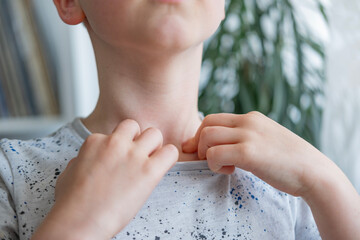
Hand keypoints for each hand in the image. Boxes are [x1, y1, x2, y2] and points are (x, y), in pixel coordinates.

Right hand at [32, 119, 178, 239]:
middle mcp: (115, 143)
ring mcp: (133, 155)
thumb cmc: (70, 203)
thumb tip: (84, 161)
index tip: (119, 163)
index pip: (115, 134)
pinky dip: (169, 159)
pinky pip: (171, 152)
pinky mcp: (149, 171)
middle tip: (137, 158)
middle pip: (135, 126)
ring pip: (155, 134)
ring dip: (155, 147)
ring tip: (150, 164)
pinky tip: (161, 170)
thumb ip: (81, 161)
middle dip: (138, 139)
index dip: (119, 148)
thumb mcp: (68, 173)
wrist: (77, 222)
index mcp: (95, 141)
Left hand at [182, 111, 327, 196]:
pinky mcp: (249, 153)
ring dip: (207, 154)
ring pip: (207, 137)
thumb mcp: (265, 139)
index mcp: (252, 118)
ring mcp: (249, 136)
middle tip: (207, 159)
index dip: (201, 135)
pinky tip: (230, 170)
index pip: (214, 118)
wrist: (314, 172)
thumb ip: (245, 137)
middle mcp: (248, 122)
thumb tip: (222, 144)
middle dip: (199, 144)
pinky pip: (215, 154)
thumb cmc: (289, 161)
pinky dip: (215, 164)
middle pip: (206, 124)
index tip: (202, 150)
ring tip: (223, 166)